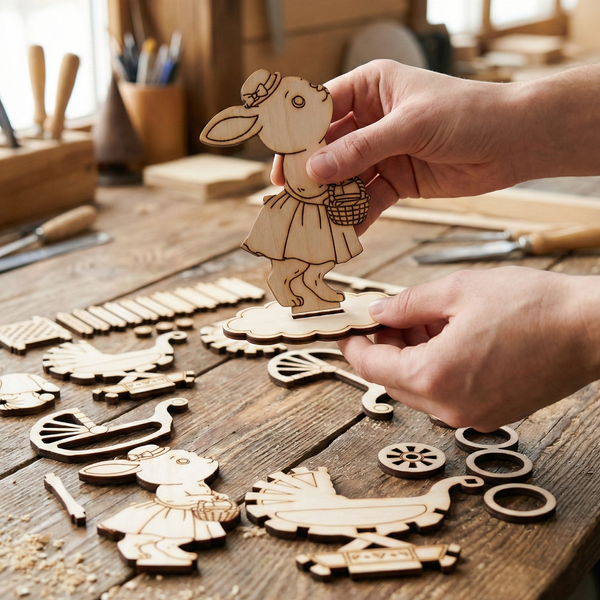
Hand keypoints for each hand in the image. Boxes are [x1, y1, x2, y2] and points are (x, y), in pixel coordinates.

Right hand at [271, 60, 599, 234]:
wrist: (515, 141)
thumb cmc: (469, 114)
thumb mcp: (409, 126)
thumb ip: (360, 149)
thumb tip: (314, 170)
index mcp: (370, 87)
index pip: (320, 110)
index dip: (297, 139)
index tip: (281, 167)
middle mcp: (371, 119)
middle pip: (328, 149)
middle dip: (311, 176)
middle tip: (293, 201)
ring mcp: (383, 151)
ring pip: (346, 178)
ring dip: (331, 201)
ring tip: (313, 224)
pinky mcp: (397, 180)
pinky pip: (368, 199)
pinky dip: (356, 216)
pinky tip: (344, 233)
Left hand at [338, 267, 599, 430]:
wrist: (591, 330)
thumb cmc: (532, 306)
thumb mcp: (457, 291)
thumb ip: (406, 305)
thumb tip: (376, 312)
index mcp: (435, 376)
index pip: (371, 367)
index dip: (354, 346)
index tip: (347, 331)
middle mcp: (449, 407)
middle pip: (392, 381)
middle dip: (384, 349)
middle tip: (390, 318)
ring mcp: (471, 416)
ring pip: (418, 389)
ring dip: (410, 358)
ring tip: (425, 322)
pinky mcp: (490, 414)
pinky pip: (444, 395)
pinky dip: (434, 370)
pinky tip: (447, 340)